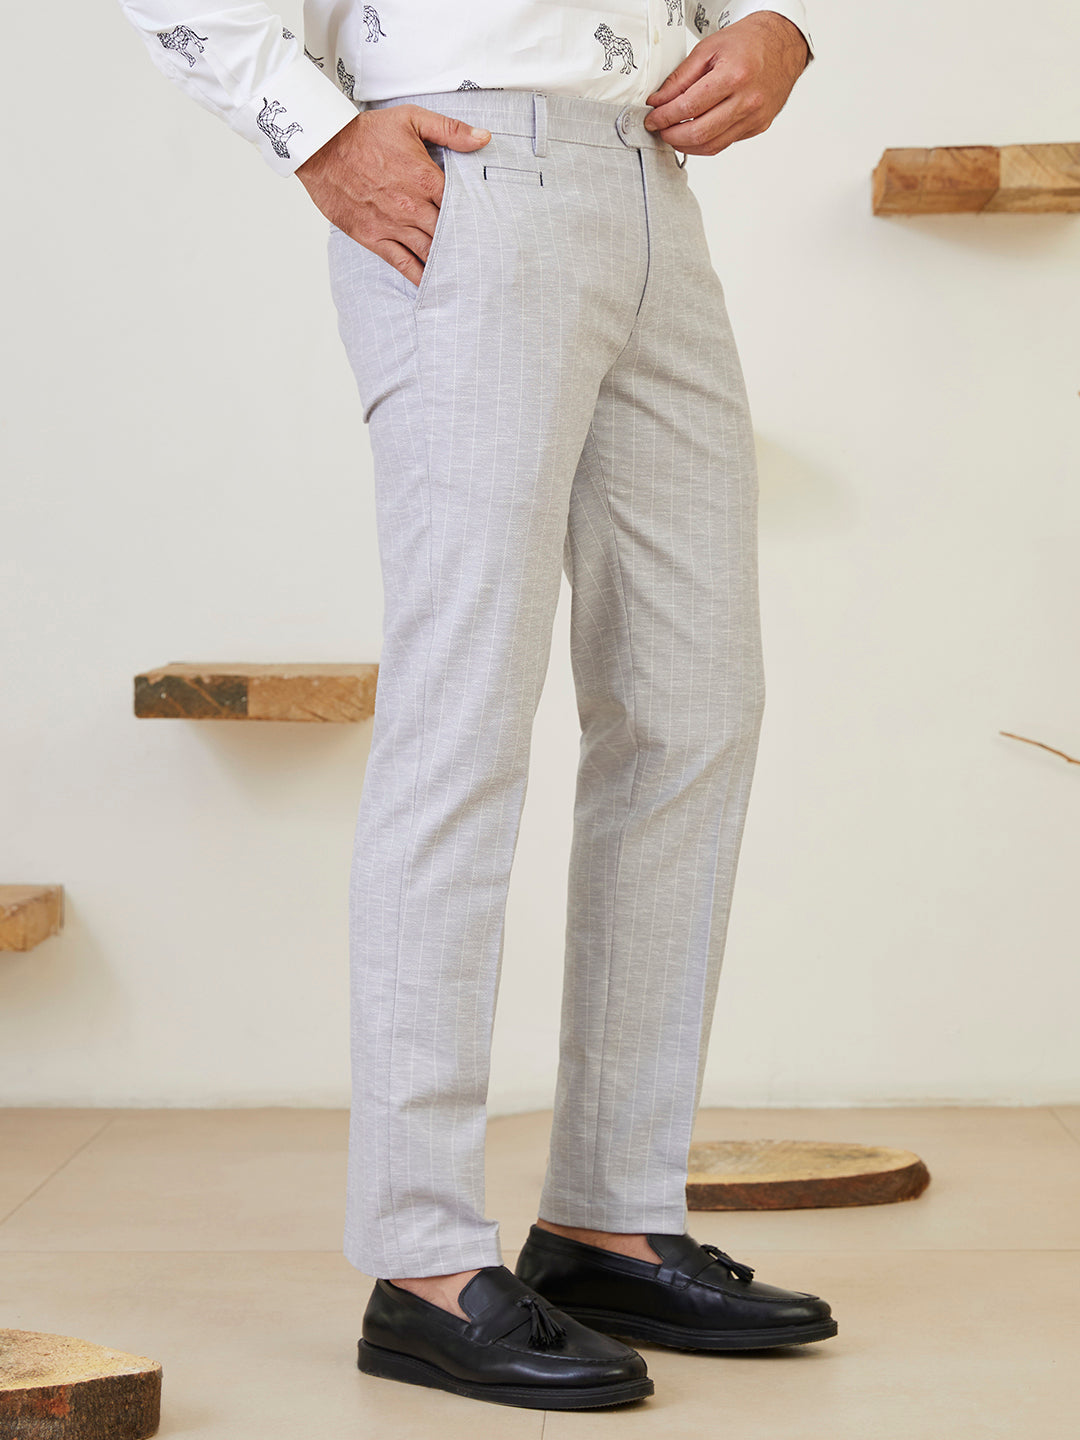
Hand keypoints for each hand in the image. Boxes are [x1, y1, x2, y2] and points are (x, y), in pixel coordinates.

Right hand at [295, 104, 490, 285]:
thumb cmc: (366, 133)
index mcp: (426, 178)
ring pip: (429, 252)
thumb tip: (484, 137)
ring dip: (446, 264)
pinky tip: (433, 285)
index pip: (461, 207)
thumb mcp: (411, 119)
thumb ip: (450, 130)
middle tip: (483, 258)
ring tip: (464, 276)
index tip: (488, 228)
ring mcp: (393, 225)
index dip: (475, 219)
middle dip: (465, 246)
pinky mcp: (374, 237)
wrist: (322, 146)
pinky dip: (419, 276)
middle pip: (449, 234)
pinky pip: (402, 264)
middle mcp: (413, 207)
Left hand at [644, 12, 808, 157]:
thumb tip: (659, 101)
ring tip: (673, 134)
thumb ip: (681, 77)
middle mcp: (748, 100)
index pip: (689, 106)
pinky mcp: (758, 126)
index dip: (665, 116)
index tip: (653, 119)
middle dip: (672, 135)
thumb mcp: (709, 48)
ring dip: (686, 145)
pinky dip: (705, 142)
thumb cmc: (748, 42)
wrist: (782, 44)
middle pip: (699, 133)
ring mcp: (755, 117)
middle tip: (660, 130)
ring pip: (711, 145)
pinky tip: (694, 133)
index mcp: (734, 75)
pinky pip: (725, 143)